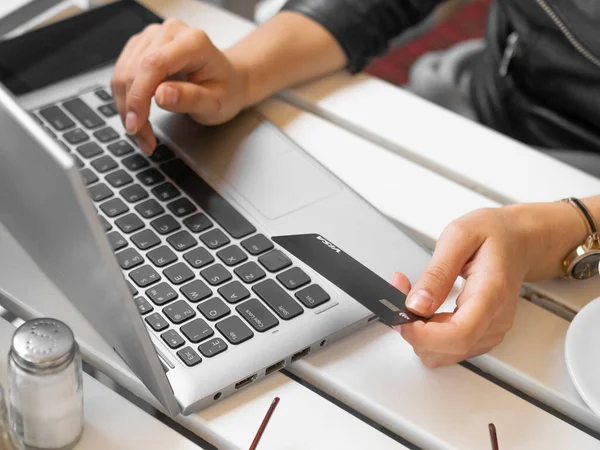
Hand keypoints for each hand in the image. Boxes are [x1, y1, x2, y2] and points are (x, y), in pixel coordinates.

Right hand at [111, 19, 248, 153]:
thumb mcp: (216, 103)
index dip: (139, 96)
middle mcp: (170, 32)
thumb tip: (161, 95)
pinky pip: (122, 72)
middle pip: (135, 69)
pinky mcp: (142, 46)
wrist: (228, 81)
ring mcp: (153, 36)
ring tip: (141, 132)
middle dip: (133, 109)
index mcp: (193, 42)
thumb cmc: (225, 90)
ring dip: (126, 106)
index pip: (154, 64)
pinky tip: (137, 116)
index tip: (137, 124)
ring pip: (123, 72)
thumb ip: (191, 98)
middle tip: (142, 138)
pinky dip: (125, 98)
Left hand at [391, 202, 585, 367]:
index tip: (402, 317)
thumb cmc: (494, 234)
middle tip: (400, 295)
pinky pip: (448, 348)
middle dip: (414, 330)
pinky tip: (425, 310)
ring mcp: (490, 332)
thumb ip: (437, 273)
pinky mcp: (482, 335)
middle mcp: (494, 320)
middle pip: (448, 350)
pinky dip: (429, 335)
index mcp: (491, 294)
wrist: (518, 241)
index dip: (423, 335)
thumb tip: (417, 304)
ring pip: (443, 354)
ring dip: (419, 333)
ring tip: (414, 299)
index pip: (458, 335)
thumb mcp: (459, 237)